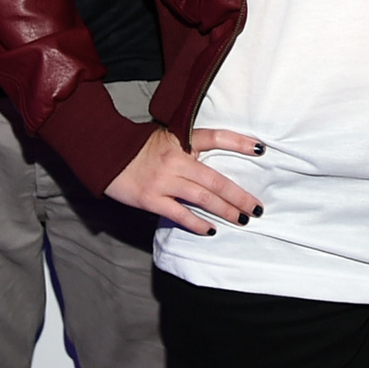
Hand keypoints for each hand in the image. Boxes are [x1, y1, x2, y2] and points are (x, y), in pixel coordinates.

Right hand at [104, 125, 263, 235]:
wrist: (107, 154)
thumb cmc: (140, 147)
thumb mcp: (166, 138)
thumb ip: (188, 148)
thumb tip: (214, 164)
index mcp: (181, 139)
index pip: (216, 137)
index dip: (239, 142)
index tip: (261, 148)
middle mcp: (176, 159)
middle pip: (215, 178)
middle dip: (239, 195)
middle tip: (257, 207)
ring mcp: (163, 180)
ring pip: (202, 197)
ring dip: (226, 210)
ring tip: (243, 219)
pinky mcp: (151, 199)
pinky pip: (179, 214)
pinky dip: (197, 223)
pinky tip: (211, 229)